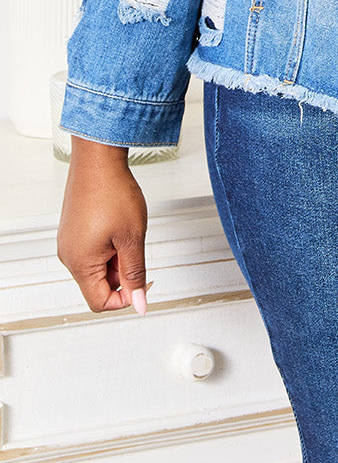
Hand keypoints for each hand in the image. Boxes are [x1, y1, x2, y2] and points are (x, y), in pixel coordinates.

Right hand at [57, 137, 151, 313]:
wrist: (99, 159)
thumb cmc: (112, 192)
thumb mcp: (132, 238)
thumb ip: (135, 274)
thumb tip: (139, 303)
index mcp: (79, 263)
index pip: (100, 302)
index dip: (126, 297)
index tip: (142, 279)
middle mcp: (69, 255)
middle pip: (99, 285)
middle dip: (122, 273)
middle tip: (135, 246)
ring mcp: (69, 242)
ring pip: (98, 266)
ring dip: (117, 257)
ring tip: (126, 232)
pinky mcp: (73, 230)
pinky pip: (93, 250)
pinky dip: (110, 245)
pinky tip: (118, 225)